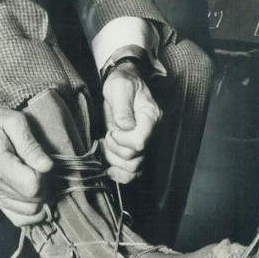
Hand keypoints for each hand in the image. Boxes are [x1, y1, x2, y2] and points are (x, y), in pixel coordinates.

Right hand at [0, 84, 52, 225]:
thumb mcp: (14, 122)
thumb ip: (31, 145)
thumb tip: (48, 166)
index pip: (32, 186)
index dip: (43, 175)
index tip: (40, 161)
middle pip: (33, 201)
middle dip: (45, 186)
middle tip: (39, 167)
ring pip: (29, 212)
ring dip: (40, 197)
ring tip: (36, 177)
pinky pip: (18, 217)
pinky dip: (30, 209)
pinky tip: (32, 193)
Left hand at [101, 63, 161, 183]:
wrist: (124, 83)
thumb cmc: (122, 83)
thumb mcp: (120, 88)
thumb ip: (122, 108)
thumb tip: (124, 127)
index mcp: (151, 117)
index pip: (140, 141)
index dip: (122, 140)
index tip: (113, 129)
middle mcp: (152, 133)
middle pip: (135, 158)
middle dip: (115, 149)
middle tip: (108, 134)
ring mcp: (145, 143)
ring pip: (133, 169)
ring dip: (114, 160)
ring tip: (106, 144)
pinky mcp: (136, 150)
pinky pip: (133, 173)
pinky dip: (120, 174)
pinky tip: (109, 168)